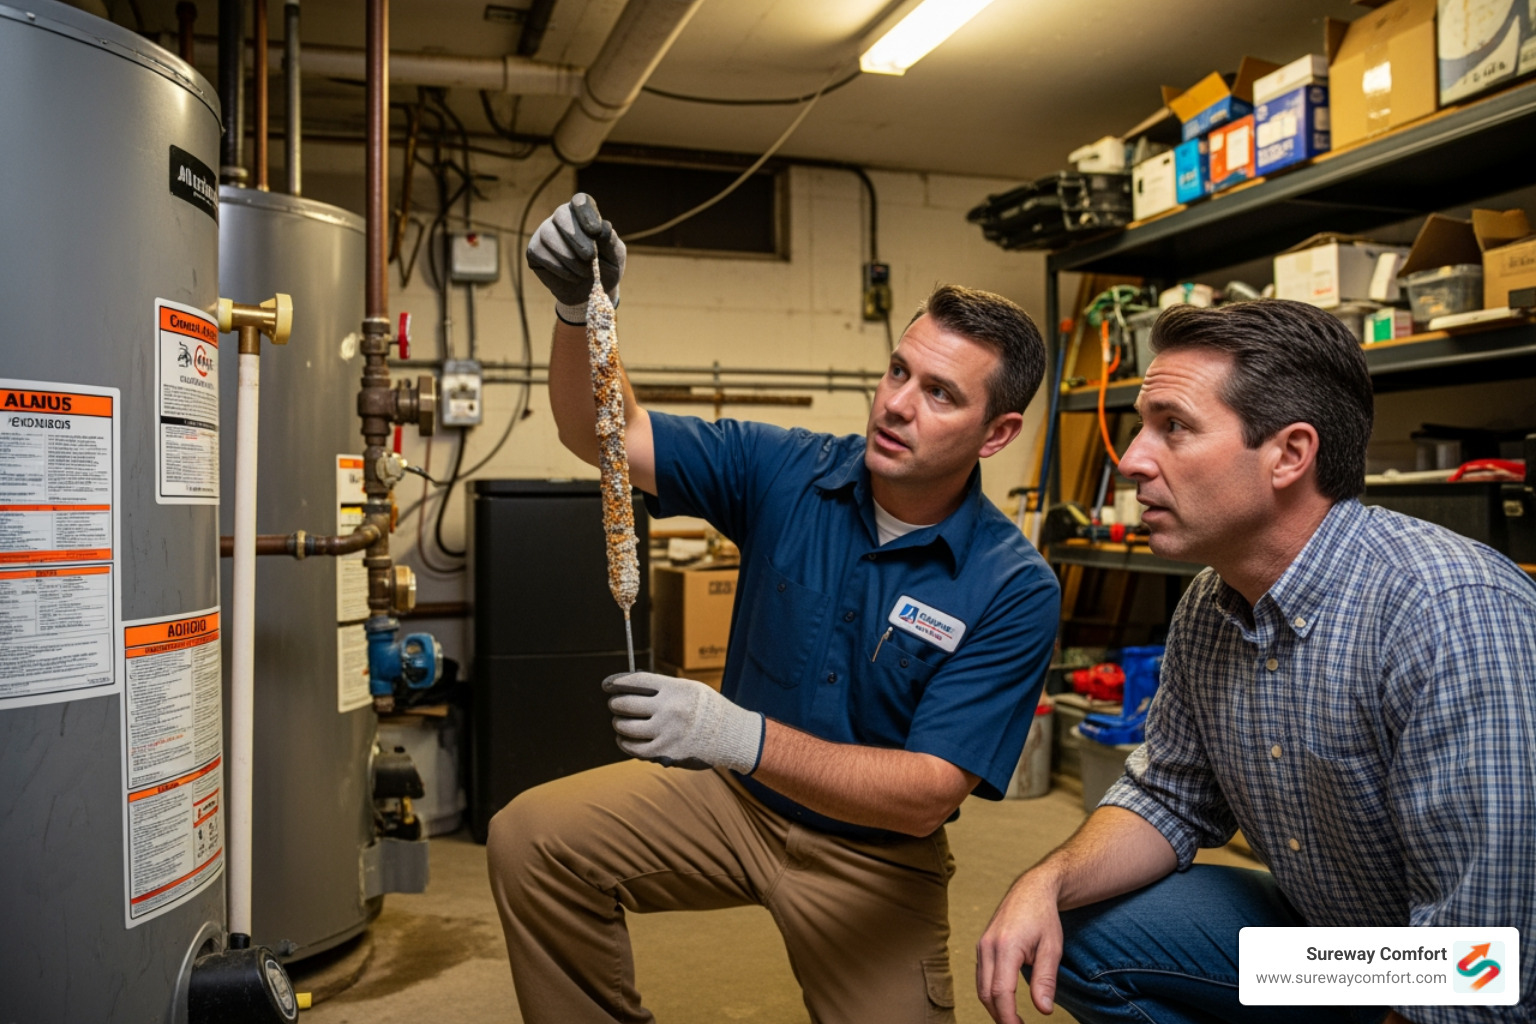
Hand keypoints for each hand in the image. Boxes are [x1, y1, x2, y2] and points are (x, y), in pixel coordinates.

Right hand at [525, 193, 625, 322]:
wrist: (592, 292)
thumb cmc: (605, 268)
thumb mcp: (615, 255)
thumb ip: (611, 241)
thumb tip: (603, 228)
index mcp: (584, 214)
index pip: (581, 201)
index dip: (586, 212)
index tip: (596, 230)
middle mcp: (562, 219)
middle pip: (561, 214)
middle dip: (576, 236)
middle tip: (590, 256)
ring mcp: (546, 233)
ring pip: (549, 234)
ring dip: (569, 256)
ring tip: (585, 272)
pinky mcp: (534, 251)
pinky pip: (540, 253)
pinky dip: (559, 267)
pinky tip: (573, 276)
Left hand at [603, 672, 762, 774]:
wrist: (730, 735)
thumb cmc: (707, 709)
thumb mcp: (689, 688)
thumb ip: (662, 688)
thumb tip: (630, 687)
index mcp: (675, 688)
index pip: (636, 681)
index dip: (617, 683)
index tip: (607, 685)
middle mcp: (669, 709)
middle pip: (626, 704)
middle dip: (615, 704)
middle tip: (615, 704)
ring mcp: (666, 732)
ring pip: (626, 727)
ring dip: (618, 724)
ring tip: (619, 721)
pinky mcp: (665, 752)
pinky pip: (634, 749)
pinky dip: (625, 743)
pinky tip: (624, 739)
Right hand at [976, 871, 1064, 1021]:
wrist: (1031, 890)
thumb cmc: (1044, 917)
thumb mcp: (1052, 948)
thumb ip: (1045, 980)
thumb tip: (1043, 1010)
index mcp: (1006, 947)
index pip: (1000, 992)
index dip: (1008, 1016)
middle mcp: (988, 947)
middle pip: (986, 993)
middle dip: (1000, 1016)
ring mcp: (982, 946)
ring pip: (981, 986)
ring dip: (994, 1006)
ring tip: (1012, 1020)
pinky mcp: (982, 947)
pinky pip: (981, 976)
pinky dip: (990, 993)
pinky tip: (1004, 1001)